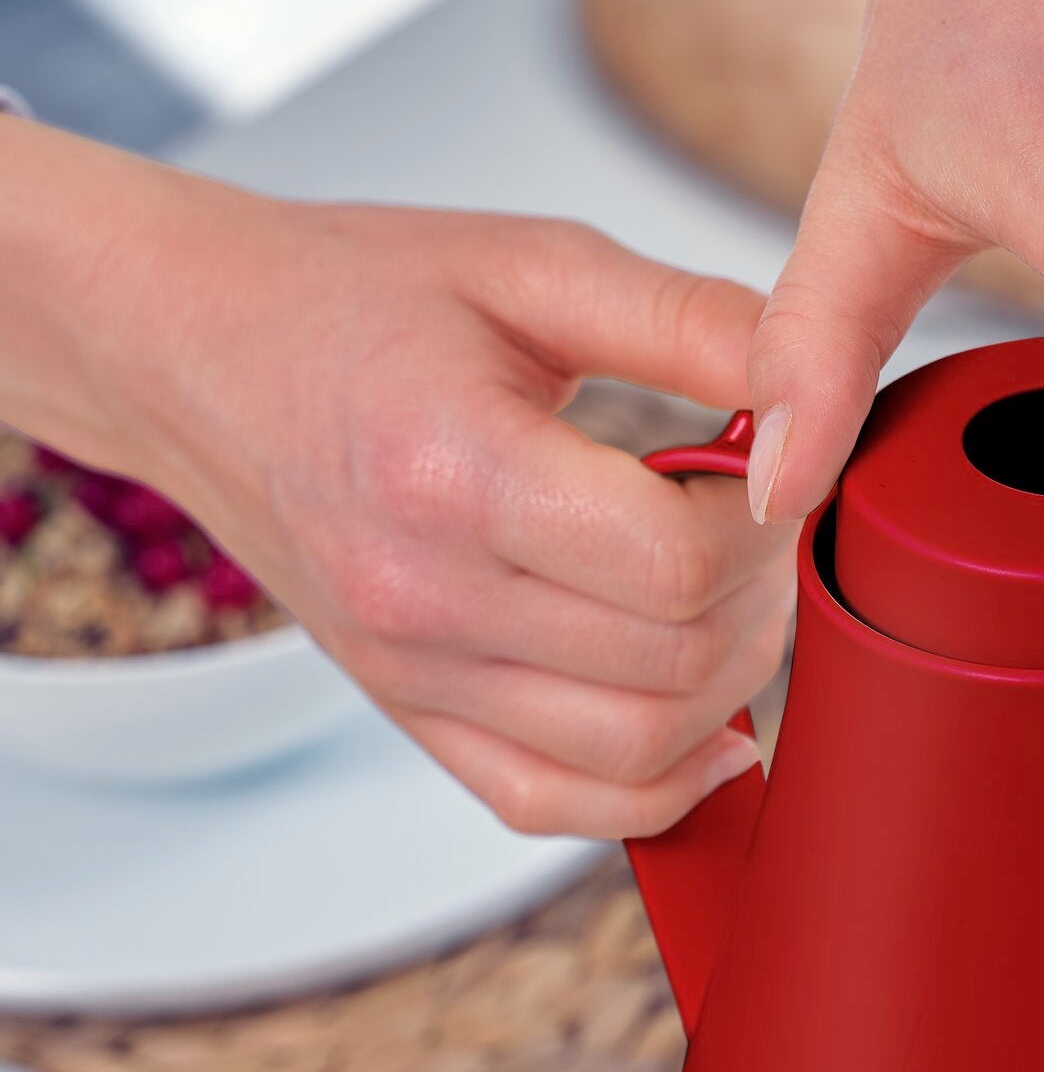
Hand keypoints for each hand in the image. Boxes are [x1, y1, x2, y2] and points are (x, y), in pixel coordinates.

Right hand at [4, 126, 793, 837]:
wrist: (194, 351)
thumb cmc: (356, 296)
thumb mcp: (534, 265)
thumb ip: (691, 321)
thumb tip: (821, 380)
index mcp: (456, 472)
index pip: (679, 564)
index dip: (770, 517)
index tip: (772, 458)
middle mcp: (424, 597)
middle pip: (676, 664)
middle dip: (766, 593)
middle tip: (763, 517)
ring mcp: (410, 672)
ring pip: (635, 751)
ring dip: (730, 685)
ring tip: (730, 593)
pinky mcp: (409, 710)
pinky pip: (551, 806)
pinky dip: (652, 785)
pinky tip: (704, 724)